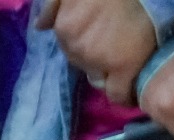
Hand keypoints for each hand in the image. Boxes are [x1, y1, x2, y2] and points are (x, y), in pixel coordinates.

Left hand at [36, 0, 155, 104]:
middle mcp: (77, 47)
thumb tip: (40, 26)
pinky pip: (119, 95)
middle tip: (115, 51)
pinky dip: (125, 96)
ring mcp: (99, 60)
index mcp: (64, 29)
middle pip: (84, 68)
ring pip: (101, 82)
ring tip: (126, 64)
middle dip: (96, 62)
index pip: (70, 54)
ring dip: (110, 76)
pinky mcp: (124, 70)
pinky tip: (133, 90)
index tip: (102, 47)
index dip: (87, 52)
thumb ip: (53, 7)